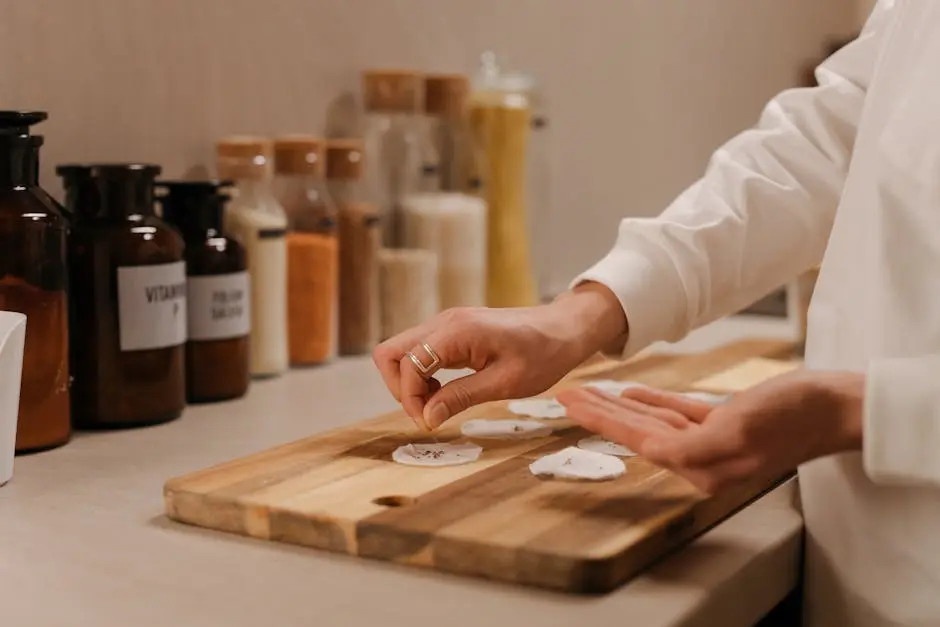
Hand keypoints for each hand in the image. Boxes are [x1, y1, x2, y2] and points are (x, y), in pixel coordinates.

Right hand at [373, 282, 628, 430]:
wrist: (564, 329)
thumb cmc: (543, 354)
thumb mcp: (505, 383)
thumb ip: (461, 397)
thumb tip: (426, 418)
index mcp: (456, 331)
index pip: (406, 364)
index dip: (411, 399)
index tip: (431, 423)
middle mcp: (444, 322)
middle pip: (390, 353)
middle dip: (400, 389)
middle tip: (427, 414)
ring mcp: (445, 325)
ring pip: (401, 352)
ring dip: (410, 383)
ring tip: (438, 405)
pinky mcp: (451, 332)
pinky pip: (420, 352)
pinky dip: (421, 376)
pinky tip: (445, 392)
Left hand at [556, 369, 863, 493]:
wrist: (834, 406)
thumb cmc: (792, 416)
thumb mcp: (737, 430)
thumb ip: (691, 446)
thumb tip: (652, 450)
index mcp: (701, 465)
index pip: (636, 439)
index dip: (599, 419)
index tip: (568, 402)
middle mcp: (702, 459)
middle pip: (637, 431)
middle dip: (599, 412)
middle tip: (565, 395)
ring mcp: (712, 441)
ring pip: (653, 421)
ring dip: (619, 406)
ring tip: (587, 392)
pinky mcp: (724, 424)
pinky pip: (677, 413)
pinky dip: (653, 402)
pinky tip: (631, 393)